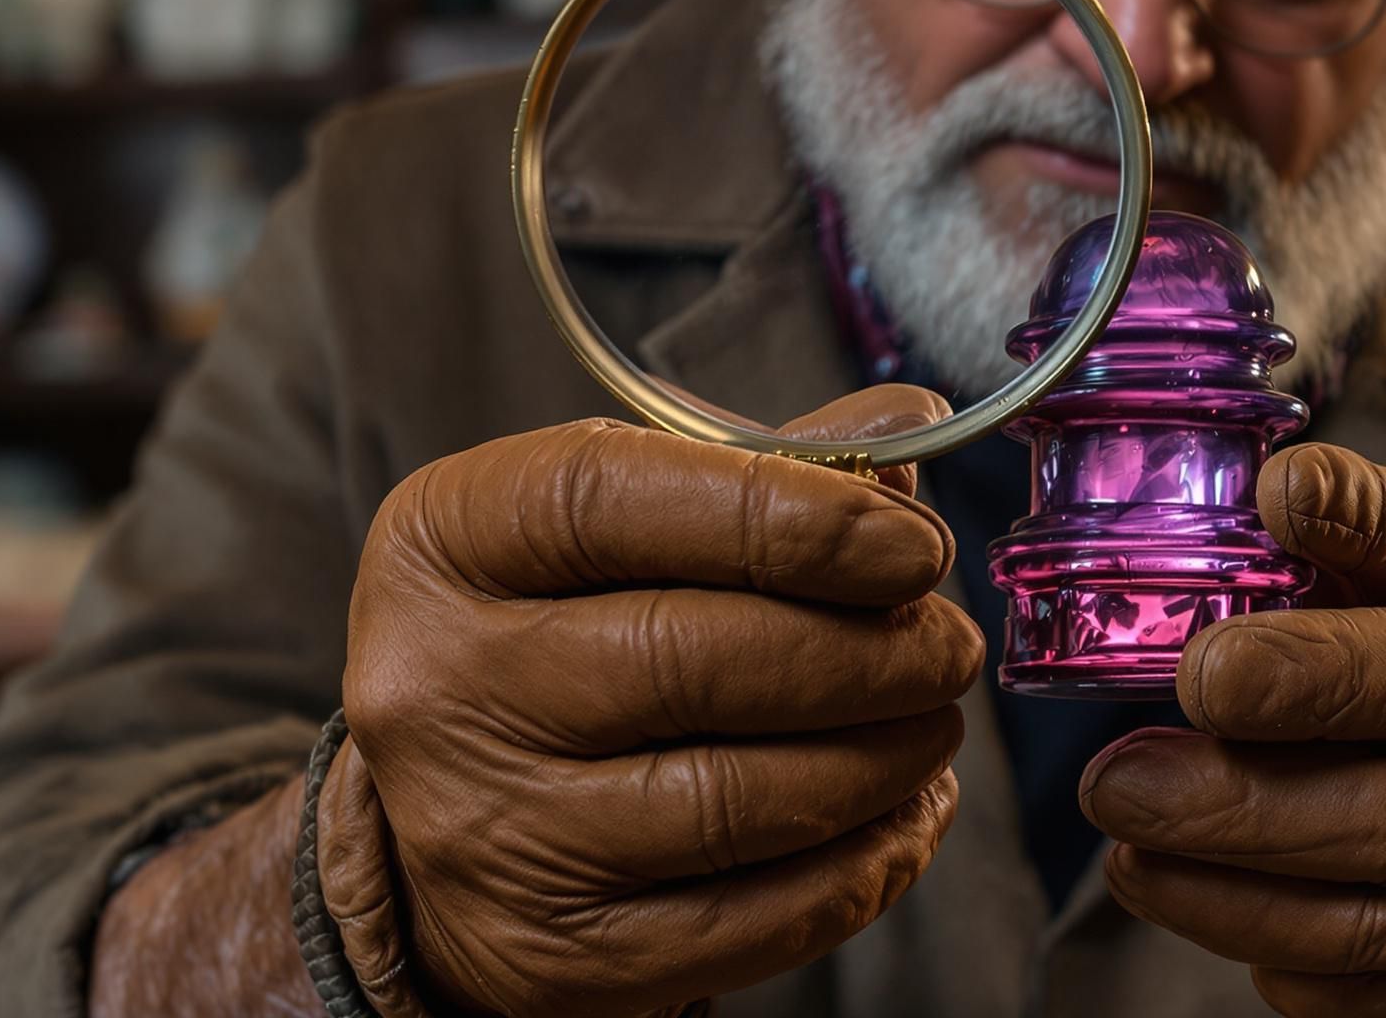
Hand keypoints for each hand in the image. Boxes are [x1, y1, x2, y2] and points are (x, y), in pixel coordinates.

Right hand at [315, 387, 980, 1017]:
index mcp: (448, 540)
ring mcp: (487, 834)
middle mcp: (439, 686)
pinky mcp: (551, 957)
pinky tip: (904, 817)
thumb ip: (769, 468)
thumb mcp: (624, 522)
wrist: (456, 813)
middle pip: (693, 659)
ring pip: (735, 801)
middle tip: (946, 646)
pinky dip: (863, 868)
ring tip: (932, 725)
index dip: (790, 519)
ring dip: (883, 761)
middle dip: (868, 653)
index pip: (613, 502)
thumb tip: (915, 427)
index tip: (914, 545)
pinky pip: (750, 921)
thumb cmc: (567, 630)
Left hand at [1080, 443, 1385, 1017]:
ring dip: (1225, 890)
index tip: (1206, 664)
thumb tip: (1283, 482)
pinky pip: (1366, 996)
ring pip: (1371, 925)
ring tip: (1126, 842)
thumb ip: (1382, 528)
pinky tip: (1199, 899)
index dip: (1331, 667)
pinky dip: (1269, 953)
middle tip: (1115, 778)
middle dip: (1245, 802)